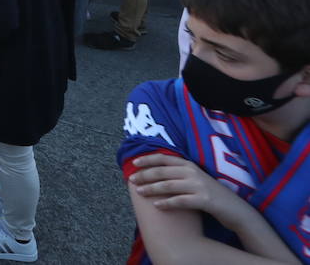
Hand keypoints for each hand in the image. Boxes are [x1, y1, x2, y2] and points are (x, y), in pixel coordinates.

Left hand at [128, 154, 246, 221]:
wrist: (236, 210)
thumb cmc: (211, 195)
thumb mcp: (195, 179)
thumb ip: (178, 174)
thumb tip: (154, 173)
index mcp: (189, 165)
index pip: (164, 158)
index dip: (148, 160)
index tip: (134, 163)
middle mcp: (193, 172)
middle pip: (162, 171)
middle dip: (145, 175)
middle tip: (131, 180)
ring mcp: (199, 185)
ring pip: (168, 185)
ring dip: (151, 189)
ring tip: (139, 192)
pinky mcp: (204, 200)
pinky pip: (180, 201)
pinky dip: (167, 203)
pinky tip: (157, 206)